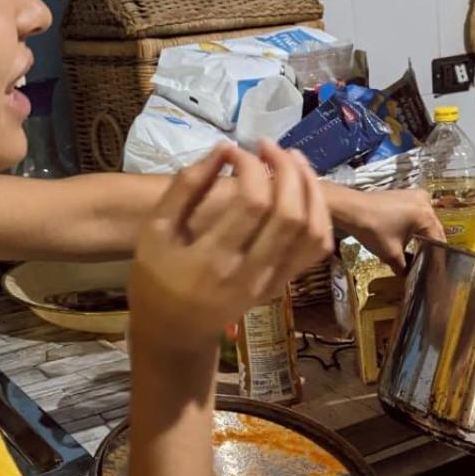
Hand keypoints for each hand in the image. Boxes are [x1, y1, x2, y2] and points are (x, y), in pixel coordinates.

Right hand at [128, 141, 333, 361]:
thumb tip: (224, 149)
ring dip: (309, 188)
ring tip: (291, 160)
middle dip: (287, 170)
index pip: (252, 203)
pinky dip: (319, 216)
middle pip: (291, 215)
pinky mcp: (283, 285)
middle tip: (269, 146)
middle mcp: (251, 274)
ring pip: (313, 231)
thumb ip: (186, 187)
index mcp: (212, 259)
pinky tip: (303, 192)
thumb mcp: (155, 229)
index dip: (251, 167)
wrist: (173, 329)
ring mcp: (272, 282)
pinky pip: (316, 249)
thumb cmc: (156, 275)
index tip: (235, 151)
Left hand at [342, 187, 442, 271]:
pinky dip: (414, 227)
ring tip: (417, 254)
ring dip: (421, 237)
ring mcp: (416, 196)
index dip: (436, 258)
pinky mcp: (406, 194)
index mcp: (426, 215)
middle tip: (426, 264)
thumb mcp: (391, 254)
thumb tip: (409, 276)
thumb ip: (405, 268)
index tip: (434, 271)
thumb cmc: (372, 229)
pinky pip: (417, 214)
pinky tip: (408, 239)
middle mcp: (426, 202)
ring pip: (424, 222)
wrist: (351, 209)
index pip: (438, 241)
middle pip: (433, 230)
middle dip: (429, 247)